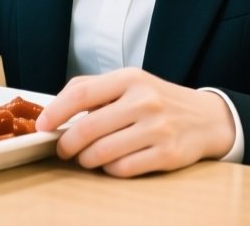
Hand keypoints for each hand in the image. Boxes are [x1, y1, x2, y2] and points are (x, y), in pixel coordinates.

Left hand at [35, 69, 234, 176]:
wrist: (206, 118)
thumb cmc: (158, 101)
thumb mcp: (130, 84)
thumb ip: (94, 90)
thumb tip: (55, 110)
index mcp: (130, 79)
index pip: (81, 94)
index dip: (55, 112)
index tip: (42, 127)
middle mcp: (144, 101)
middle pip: (87, 129)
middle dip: (67, 145)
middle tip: (63, 150)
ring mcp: (157, 128)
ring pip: (102, 153)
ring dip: (87, 160)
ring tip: (87, 157)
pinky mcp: (167, 154)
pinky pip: (123, 169)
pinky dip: (110, 170)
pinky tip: (112, 163)